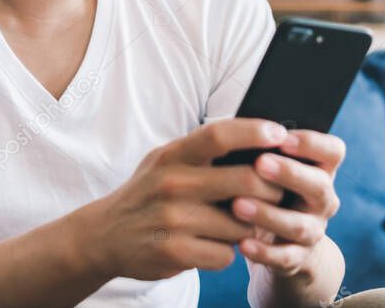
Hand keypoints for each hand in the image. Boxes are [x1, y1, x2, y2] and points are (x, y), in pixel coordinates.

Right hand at [86, 118, 288, 280]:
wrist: (104, 234)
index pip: (219, 135)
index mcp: (173, 155)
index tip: (279, 135)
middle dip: (272, 188)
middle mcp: (173, 184)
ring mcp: (174, 220)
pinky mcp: (175, 252)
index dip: (254, 132)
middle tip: (279, 191)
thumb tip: (256, 140)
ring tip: (239, 222)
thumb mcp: (165, 160)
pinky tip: (215, 244)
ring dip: (249, 226)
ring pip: (242, 223)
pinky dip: (228, 251)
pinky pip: (226, 254)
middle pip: (245, 181)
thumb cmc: (148, 192)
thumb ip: (202, 150)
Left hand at [230, 130, 344, 276]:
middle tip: (259, 163)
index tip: (283, 138)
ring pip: (300, 225)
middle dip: (290, 173)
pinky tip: (242, 243)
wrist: (280, 242)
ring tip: (237, 204)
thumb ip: (265, 150)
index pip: (333, 151)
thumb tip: (240, 128)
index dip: (313, 143)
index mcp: (321, 170)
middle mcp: (323, 200)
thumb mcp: (274, 169)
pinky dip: (264, 251)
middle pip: (319, 185)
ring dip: (269, 214)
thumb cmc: (270, 189)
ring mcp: (314, 231)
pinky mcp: (298, 259)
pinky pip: (284, 257)